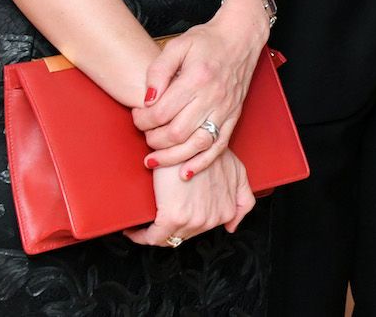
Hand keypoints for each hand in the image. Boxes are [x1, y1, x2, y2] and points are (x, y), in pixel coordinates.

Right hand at [125, 150, 254, 247]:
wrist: (191, 137)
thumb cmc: (210, 149)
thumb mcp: (237, 171)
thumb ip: (242, 197)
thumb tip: (231, 227)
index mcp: (226, 211)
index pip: (200, 230)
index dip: (185, 225)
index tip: (169, 220)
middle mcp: (213, 219)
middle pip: (183, 235)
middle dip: (169, 228)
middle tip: (155, 215)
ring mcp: (195, 220)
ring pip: (168, 237)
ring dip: (154, 232)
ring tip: (141, 221)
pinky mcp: (174, 217)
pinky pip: (153, 237)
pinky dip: (141, 235)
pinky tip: (132, 228)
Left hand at [132, 0, 269, 172]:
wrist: (240, 38)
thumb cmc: (207, 41)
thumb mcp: (177, 45)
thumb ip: (158, 70)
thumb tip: (147, 99)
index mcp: (196, 79)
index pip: (160, 113)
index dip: (142, 120)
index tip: (137, 115)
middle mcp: (212, 97)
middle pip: (175, 133)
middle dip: (152, 139)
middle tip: (145, 133)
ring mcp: (225, 110)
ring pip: (195, 145)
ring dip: (171, 158)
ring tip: (153, 160)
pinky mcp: (234, 117)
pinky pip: (219, 147)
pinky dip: (201, 163)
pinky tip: (186, 173)